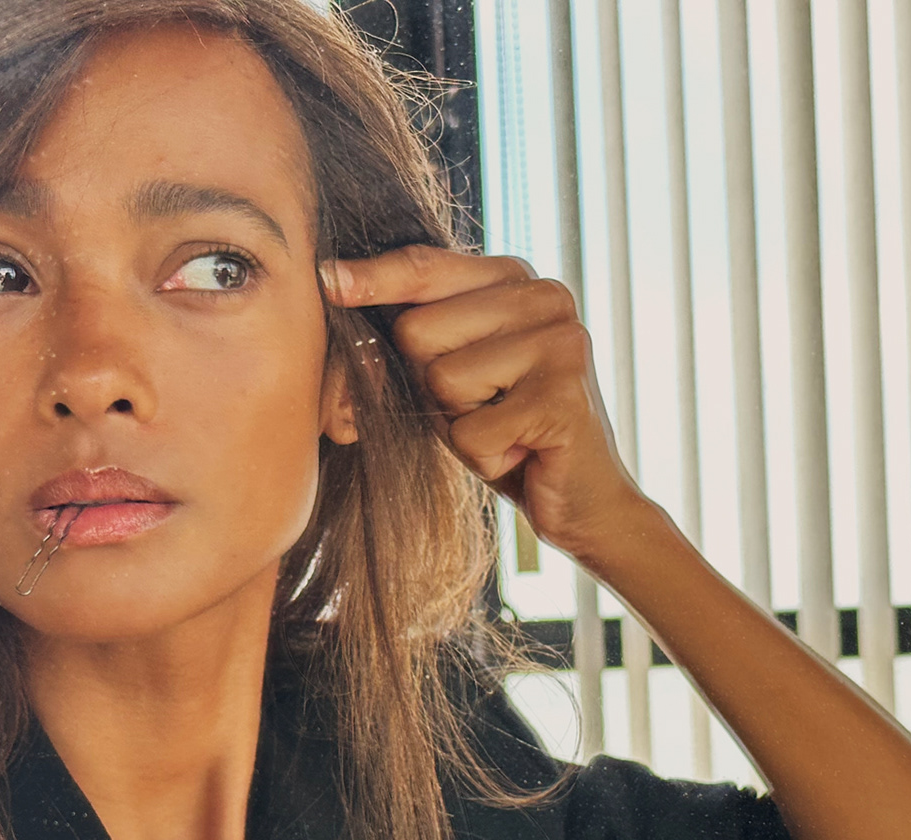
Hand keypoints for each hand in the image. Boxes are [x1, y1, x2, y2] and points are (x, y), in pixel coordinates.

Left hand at [322, 246, 647, 560]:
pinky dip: (485, 459)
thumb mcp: (454, 374)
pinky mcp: (564, 397)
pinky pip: (472, 432)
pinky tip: (521, 453)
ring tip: (503, 429)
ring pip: (443, 383)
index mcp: (517, 279)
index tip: (326, 278)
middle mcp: (546, 298)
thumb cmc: (506, 431)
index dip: (373, 279)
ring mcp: (561, 344)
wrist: (584, 501)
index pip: (426, 267)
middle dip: (431, 387)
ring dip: (459, 426)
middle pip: (420, 331)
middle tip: (483, 408)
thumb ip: (417, 338)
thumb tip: (342, 313)